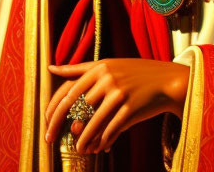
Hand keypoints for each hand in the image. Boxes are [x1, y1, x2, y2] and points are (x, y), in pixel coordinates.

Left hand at [44, 58, 189, 154]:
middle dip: (58, 124)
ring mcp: (119, 94)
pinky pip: (110, 130)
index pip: (68, 89)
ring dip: (82, 139)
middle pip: (75, 105)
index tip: (45, 121)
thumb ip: (80, 68)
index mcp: (100, 67)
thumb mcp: (109, 65)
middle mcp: (108, 78)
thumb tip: (51, 68)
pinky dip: (102, 141)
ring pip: (92, 122)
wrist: (168, 81)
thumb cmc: (135, 74)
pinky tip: (98, 148)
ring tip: (78, 148)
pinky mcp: (131, 109)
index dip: (53, 107)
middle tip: (50, 139)